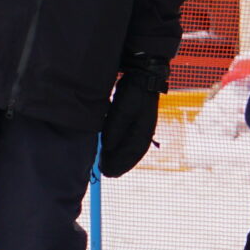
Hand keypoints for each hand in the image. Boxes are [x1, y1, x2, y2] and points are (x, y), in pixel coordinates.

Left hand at [98, 54, 170, 177]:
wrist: (145, 76)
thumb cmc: (133, 92)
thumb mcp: (121, 110)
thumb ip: (114, 129)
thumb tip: (108, 148)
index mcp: (142, 132)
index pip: (130, 155)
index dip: (119, 165)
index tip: (107, 173)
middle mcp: (144, 133)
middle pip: (131, 154)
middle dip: (119, 164)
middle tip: (105, 173)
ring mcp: (142, 127)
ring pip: (132, 148)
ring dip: (121, 158)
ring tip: (108, 165)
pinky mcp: (138, 121)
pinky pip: (132, 141)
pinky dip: (124, 149)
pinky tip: (116, 150)